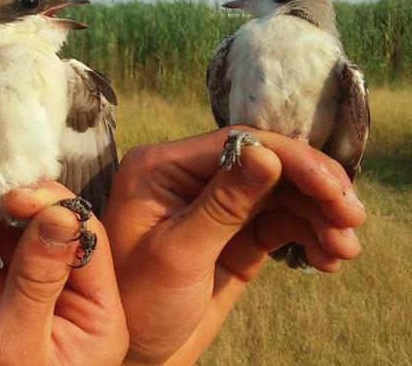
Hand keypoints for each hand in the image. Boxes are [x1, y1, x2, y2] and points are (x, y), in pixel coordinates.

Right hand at [0, 186, 128, 365]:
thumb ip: (39, 278)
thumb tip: (62, 215)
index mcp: (94, 320)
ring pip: (14, 232)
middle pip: (53, 231)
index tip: (20, 196)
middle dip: (20, 206)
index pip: (88, 246)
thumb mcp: (18, 344)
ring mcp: (21, 294)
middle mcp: (63, 301)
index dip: (58, 211)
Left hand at [105, 127, 365, 364]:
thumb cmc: (137, 303)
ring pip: (281, 193)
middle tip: (351, 218)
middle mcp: (187, 176)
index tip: (332, 188)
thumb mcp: (179, 254)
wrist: (137, 351)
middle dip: (314, 188)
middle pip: (267, 163)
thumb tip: (266, 154)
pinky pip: (282, 222)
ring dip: (319, 216)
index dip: (292, 159)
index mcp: (160, 168)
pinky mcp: (236, 234)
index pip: (236, 144)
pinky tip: (328, 258)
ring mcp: (215, 204)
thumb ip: (223, 205)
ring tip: (344, 249)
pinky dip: (310, 234)